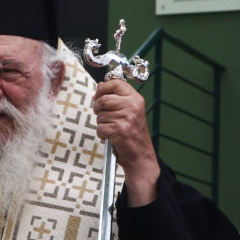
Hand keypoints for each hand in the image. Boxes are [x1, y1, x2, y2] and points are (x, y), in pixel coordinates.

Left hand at [93, 79, 159, 205]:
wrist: (141, 156)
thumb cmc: (133, 134)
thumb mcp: (130, 111)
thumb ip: (117, 98)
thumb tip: (100, 86)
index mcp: (136, 99)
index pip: (115, 83)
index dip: (103, 88)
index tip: (99, 95)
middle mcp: (132, 106)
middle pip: (103, 100)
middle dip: (98, 109)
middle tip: (105, 117)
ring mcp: (126, 119)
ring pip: (100, 115)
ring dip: (102, 124)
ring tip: (113, 129)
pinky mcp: (119, 131)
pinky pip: (100, 128)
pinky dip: (102, 134)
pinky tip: (111, 137)